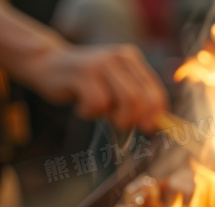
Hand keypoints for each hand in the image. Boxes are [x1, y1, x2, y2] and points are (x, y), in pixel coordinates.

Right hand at [27, 44, 167, 133]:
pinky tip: (81, 107)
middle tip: (120, 124)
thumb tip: (154, 125)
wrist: (47, 64)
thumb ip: (134, 99)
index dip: (155, 114)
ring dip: (114, 117)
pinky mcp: (82, 73)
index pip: (154, 91)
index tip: (148, 128)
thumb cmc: (85, 82)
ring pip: (126, 101)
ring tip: (98, 112)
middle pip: (141, 99)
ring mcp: (101, 64)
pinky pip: (98, 103)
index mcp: (131, 59)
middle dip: (133, 119)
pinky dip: (90, 113)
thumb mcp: (113, 86)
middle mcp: (119, 58)